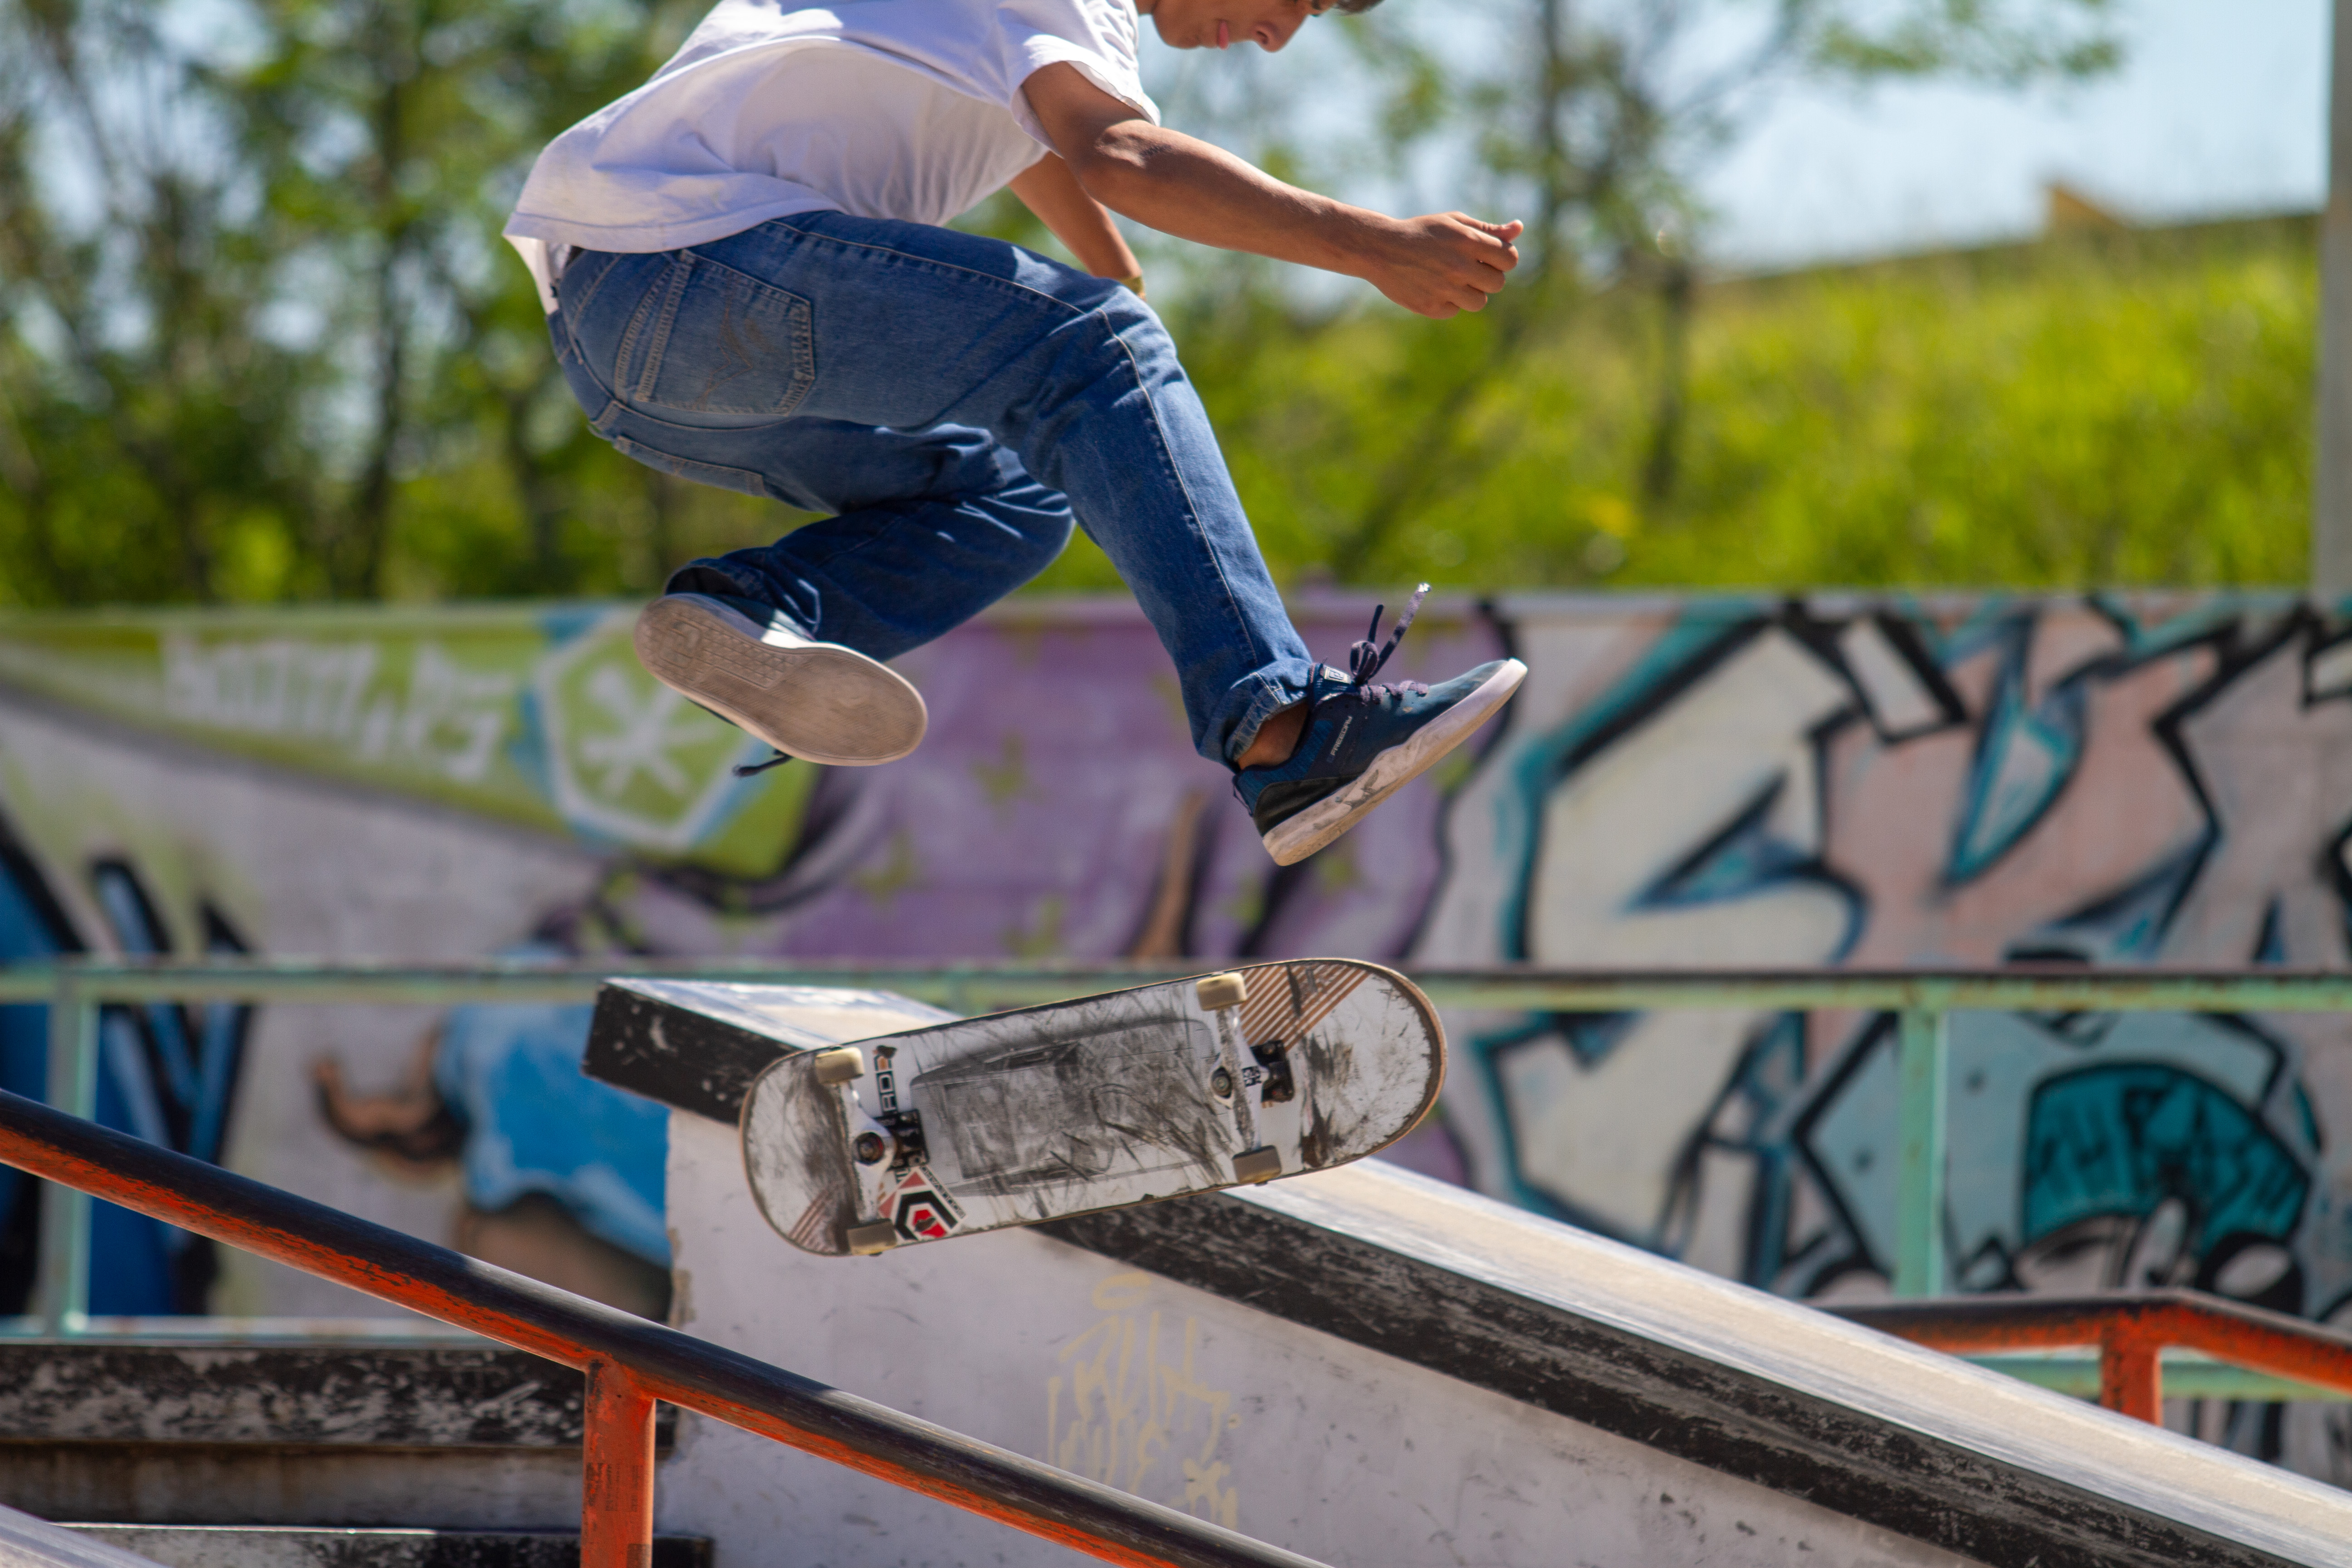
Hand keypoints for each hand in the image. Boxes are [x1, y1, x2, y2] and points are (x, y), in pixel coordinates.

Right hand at [1356, 214, 1524, 317]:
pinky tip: (1433, 287)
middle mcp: (1459, 266)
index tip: (1489, 257)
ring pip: (1479, 302)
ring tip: (1452, 280)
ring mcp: (1445, 289)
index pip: (1509, 259)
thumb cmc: (1423, 233)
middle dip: (1487, 276)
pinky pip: (1455, 310)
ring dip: (1471, 293)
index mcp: (1468, 241)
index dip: (1502, 259)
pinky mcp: (1432, 307)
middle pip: (1498, 283)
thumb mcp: (1455, 223)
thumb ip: (1488, 230)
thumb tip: (1519, 228)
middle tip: (1468, 269)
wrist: (1381, 249)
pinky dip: (1448, 302)